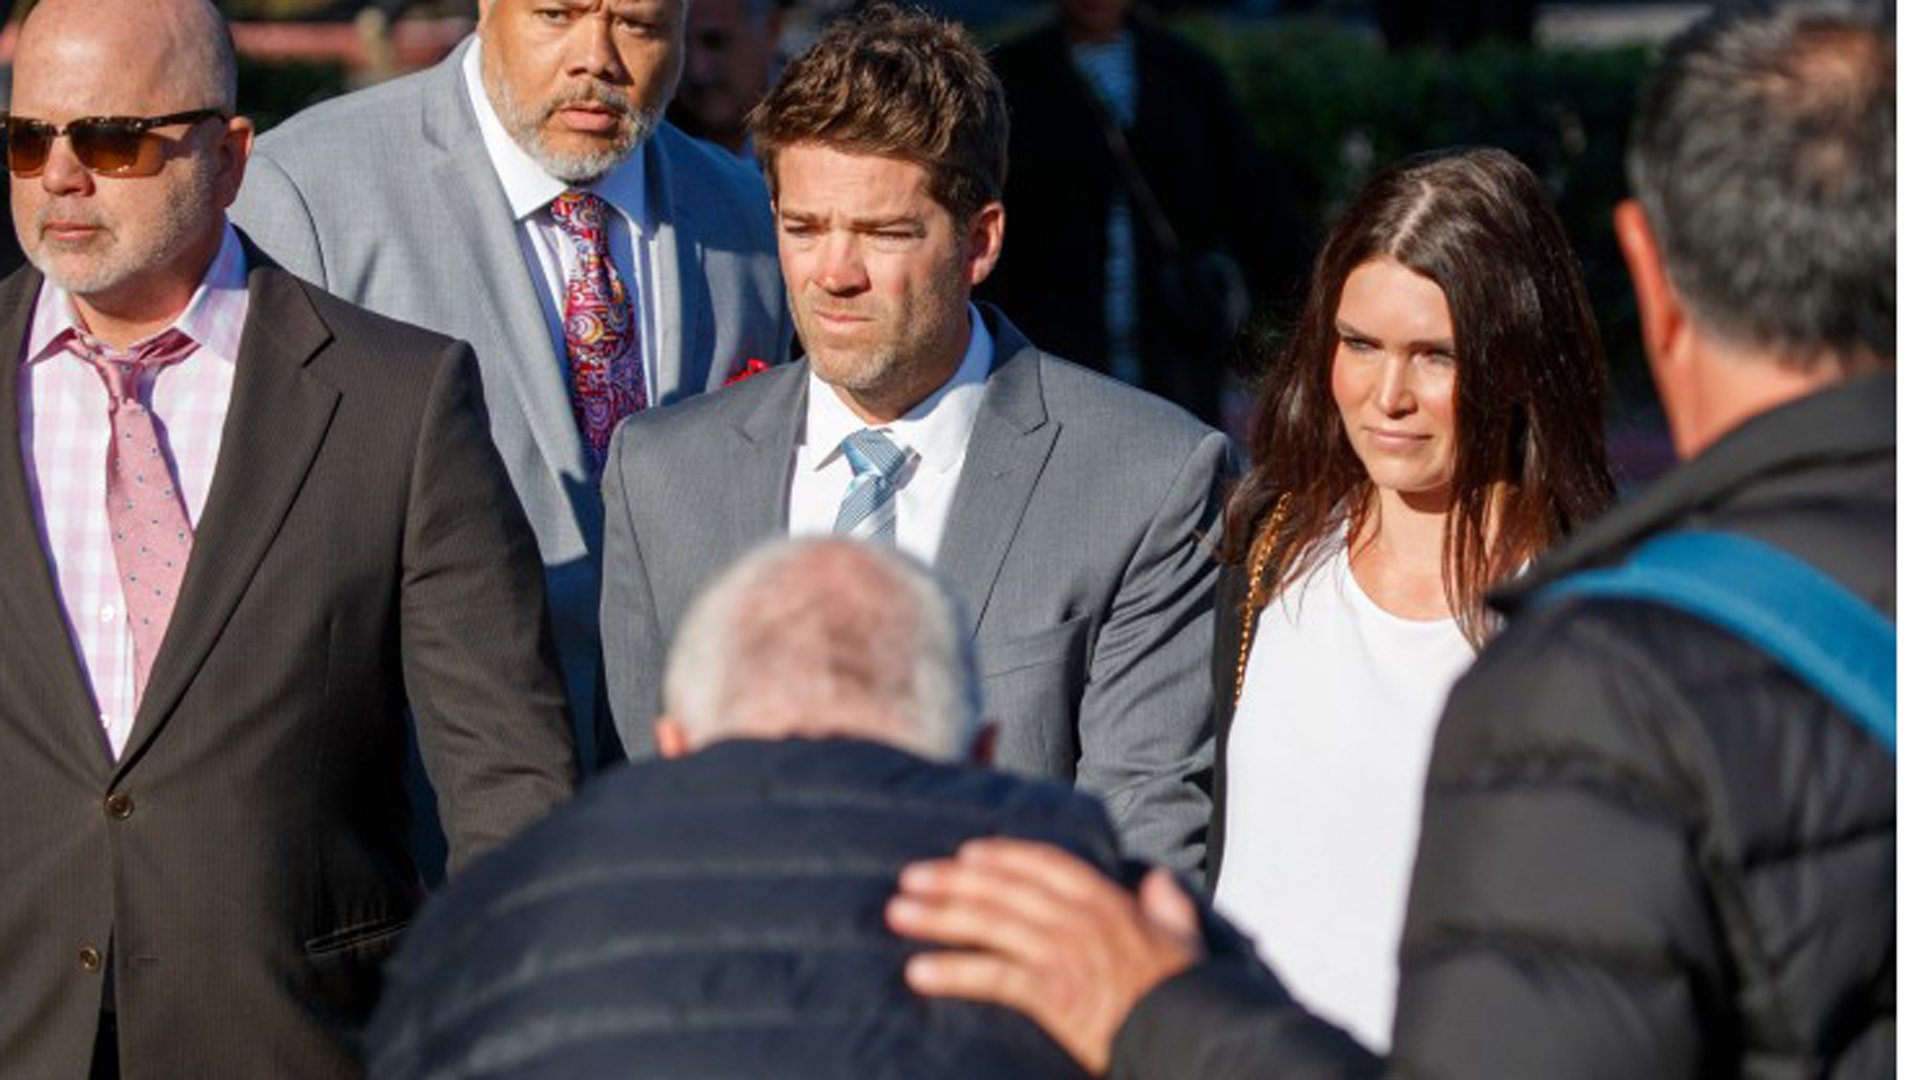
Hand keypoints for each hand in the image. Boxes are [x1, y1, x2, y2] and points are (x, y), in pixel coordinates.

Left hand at [886, 838, 1202, 1074]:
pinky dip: (953, 972)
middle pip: (1004, 889)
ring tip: (898, 915)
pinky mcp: (1054, 994)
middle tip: (910, 877)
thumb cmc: (1187, 995)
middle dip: (953, 881)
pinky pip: (993, 977)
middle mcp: (1081, 920)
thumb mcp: (1186, 941)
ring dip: (939, 919)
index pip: (1046, 864)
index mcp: (1109, 903)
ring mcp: (1065, 954)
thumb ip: (1169, 906)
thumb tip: (1160, 880)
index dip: (1003, 855)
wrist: (1193, 1037)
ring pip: (990, 925)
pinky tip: (918, 973)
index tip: (968, 852)